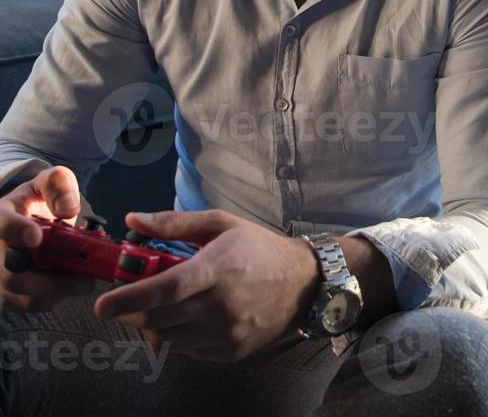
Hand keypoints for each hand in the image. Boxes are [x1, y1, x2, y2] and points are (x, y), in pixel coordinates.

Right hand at [0, 166, 97, 311]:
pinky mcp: (6, 293)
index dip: (15, 230)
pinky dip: (51, 298)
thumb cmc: (37, 201)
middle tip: (84, 279)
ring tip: (84, 282)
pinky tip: (70, 285)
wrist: (25, 220)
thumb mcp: (49, 182)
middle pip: (10, 274)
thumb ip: (59, 186)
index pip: (1, 224)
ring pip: (18, 295)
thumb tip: (69, 210)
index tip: (36, 237)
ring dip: (55, 292)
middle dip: (48, 280)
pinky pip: (26, 304)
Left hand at [94, 210, 319, 361]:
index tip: (102, 305)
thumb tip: (132, 219)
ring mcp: (227, 332)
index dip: (130, 299)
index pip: (167, 289)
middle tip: (132, 300)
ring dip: (157, 324)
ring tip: (169, 305)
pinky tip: (192, 318)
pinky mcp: (231, 351)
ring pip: (169, 338)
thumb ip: (175, 223)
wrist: (303, 282)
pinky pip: (187, 350)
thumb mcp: (222, 225)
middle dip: (135, 312)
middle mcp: (221, 305)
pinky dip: (179, 336)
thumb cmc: (259, 248)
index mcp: (218, 268)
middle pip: (159, 319)